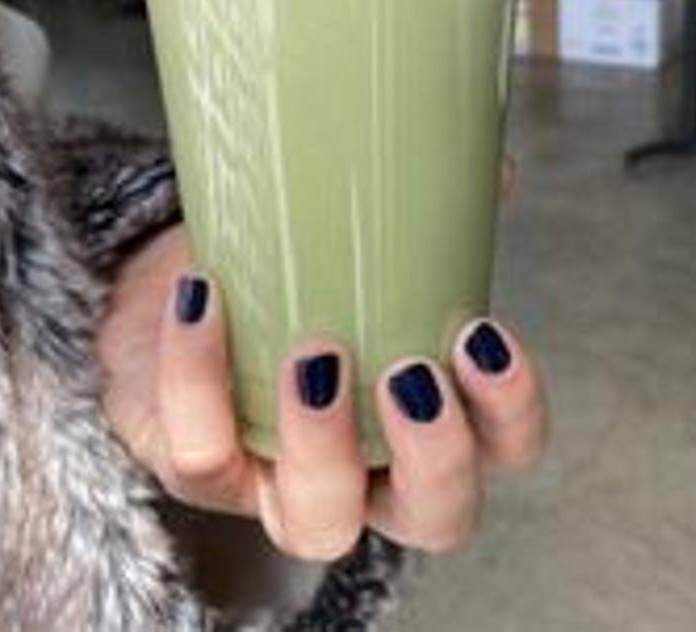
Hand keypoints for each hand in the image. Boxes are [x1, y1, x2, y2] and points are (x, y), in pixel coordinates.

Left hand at [97, 224, 548, 560]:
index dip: (511, 411)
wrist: (185, 285)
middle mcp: (368, 472)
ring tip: (313, 352)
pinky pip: (202, 454)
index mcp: (424, 417)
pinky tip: (203, 296)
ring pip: (319, 526)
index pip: (504, 446)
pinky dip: (201, 374)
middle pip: (438, 516)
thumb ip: (430, 214)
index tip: (480, 335)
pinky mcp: (203, 473)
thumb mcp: (359, 243)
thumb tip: (495, 169)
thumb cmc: (291, 274)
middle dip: (435, 456)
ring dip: (323, 445)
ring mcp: (283, 486)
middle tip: (406, 374)